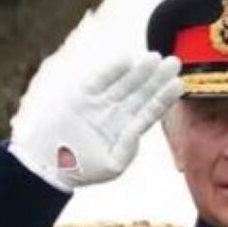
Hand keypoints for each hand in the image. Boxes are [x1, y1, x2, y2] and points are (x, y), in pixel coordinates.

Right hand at [8, 53, 182, 190]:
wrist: (48, 164)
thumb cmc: (82, 169)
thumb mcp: (113, 163)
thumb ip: (129, 146)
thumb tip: (139, 129)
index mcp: (126, 130)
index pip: (149, 111)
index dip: (163, 97)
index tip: (179, 83)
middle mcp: (115, 114)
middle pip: (140, 93)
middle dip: (157, 79)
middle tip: (175, 62)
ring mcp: (99, 103)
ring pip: (123, 84)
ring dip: (139, 71)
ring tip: (155, 57)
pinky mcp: (81, 96)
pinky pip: (99, 80)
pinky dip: (112, 70)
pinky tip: (128, 60)